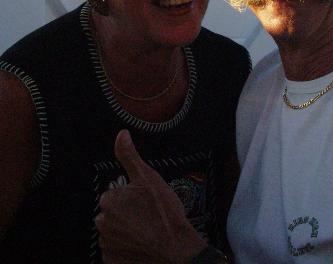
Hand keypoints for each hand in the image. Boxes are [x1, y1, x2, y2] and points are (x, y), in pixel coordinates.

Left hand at [96, 129, 206, 263]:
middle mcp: (103, 222)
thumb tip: (121, 135)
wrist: (176, 249)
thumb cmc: (164, 213)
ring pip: (115, 231)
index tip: (144, 201)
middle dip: (127, 213)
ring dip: (127, 230)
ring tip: (147, 229)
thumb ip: (129, 156)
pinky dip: (127, 247)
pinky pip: (117, 250)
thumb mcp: (149, 177)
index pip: (115, 193)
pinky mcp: (112, 261)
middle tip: (147, 215)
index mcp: (109, 200)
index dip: (131, 196)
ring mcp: (107, 244)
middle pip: (114, 212)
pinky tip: (142, 243)